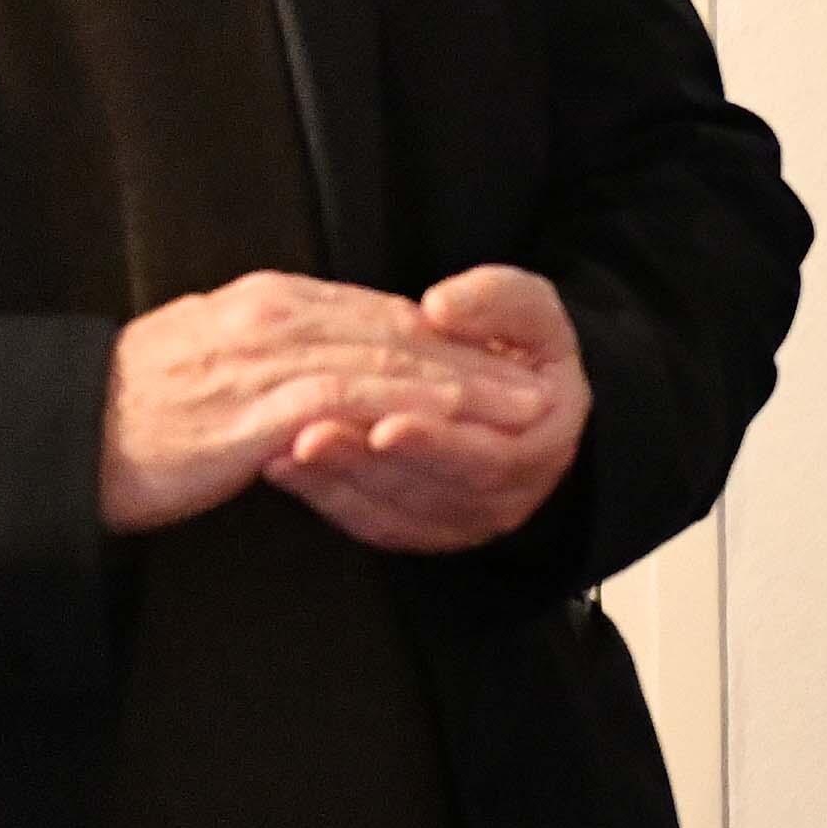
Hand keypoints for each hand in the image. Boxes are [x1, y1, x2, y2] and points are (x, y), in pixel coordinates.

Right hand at [102, 272, 552, 536]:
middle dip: (475, 355)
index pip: (378, 312)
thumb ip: (272, 354)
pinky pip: (348, 402)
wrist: (58, 436)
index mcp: (266, 302)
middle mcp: (271, 317)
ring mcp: (263, 358)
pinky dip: (405, 406)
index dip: (449, 336)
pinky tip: (452, 421)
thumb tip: (328, 365)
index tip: (506, 357)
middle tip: (541, 379)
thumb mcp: (211, 363)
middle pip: (397, 328)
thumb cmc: (131, 414)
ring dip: (460, 383)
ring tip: (522, 406)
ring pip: (385, 360)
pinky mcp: (254, 407)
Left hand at [265, 265, 591, 556]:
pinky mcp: (422, 528)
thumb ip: (496, 299)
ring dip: (339, 479)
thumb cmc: (516, 339)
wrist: (512, 386)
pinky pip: (370, 523)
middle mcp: (511, 492)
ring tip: (286, 444)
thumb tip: (440, 308)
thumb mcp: (527, 307)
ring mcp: (465, 518)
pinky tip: (281, 463)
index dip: (437, 442)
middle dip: (371, 464)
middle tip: (312, 436)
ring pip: (397, 513)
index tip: (387, 422)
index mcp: (546, 440)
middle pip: (435, 491)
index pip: (489, 456)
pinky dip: (324, 496)